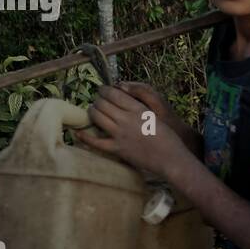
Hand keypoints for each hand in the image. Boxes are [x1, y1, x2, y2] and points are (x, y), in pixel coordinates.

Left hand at [76, 84, 191, 179]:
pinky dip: (85, 137)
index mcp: (138, 109)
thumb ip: (139, 107)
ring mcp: (120, 134)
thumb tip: (123, 100)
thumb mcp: (155, 115)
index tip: (102, 90)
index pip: (113, 93)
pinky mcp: (118, 149)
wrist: (171, 158)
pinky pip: (96, 141)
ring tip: (93, 111)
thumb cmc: (168, 137)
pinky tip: (78, 133)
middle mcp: (127, 119)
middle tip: (97, 101)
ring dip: (92, 112)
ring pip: (97, 117)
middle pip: (103, 103)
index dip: (104, 90)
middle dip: (97, 100)